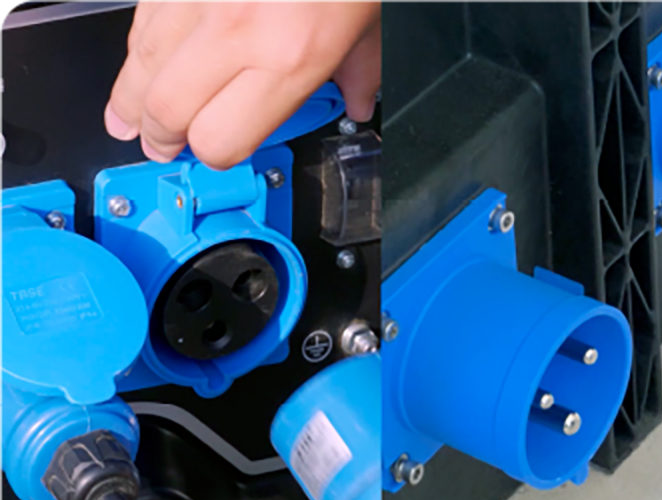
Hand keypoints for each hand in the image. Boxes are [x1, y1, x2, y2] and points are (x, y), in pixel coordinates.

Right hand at [105, 0, 380, 169]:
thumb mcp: (370, 23)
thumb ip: (360, 74)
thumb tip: (357, 105)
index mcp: (289, 58)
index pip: (220, 141)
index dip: (213, 155)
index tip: (217, 151)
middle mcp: (237, 32)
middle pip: (167, 113)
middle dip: (161, 139)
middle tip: (163, 145)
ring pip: (139, 66)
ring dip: (132, 98)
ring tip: (131, 117)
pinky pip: (139, 21)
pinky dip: (137, 49)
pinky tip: (141, 64)